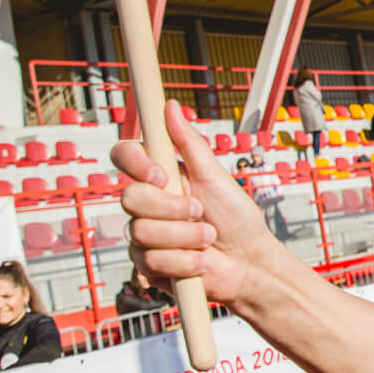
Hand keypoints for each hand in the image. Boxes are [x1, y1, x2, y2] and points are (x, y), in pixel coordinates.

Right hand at [111, 100, 278, 307]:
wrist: (249, 264)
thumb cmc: (237, 219)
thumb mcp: (216, 176)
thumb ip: (189, 143)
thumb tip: (170, 107)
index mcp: (161, 177)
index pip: (124, 156)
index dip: (135, 163)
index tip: (162, 175)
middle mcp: (148, 204)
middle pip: (129, 198)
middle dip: (172, 209)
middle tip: (201, 213)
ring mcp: (145, 236)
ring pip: (141, 232)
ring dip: (185, 237)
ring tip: (208, 238)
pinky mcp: (149, 265)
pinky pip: (150, 262)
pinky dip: (184, 261)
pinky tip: (201, 262)